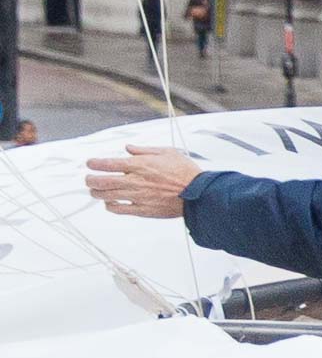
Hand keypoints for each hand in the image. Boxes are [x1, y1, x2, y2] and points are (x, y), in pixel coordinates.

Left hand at [85, 146, 202, 218]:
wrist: (197, 192)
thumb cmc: (186, 173)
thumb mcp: (167, 152)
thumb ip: (144, 150)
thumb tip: (129, 148)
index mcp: (140, 165)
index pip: (108, 164)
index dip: (95, 163)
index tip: (90, 163)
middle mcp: (135, 181)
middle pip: (101, 181)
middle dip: (90, 179)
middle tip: (88, 178)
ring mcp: (137, 196)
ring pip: (106, 196)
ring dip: (97, 193)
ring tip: (95, 191)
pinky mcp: (141, 209)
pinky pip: (118, 209)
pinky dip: (110, 206)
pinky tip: (110, 203)